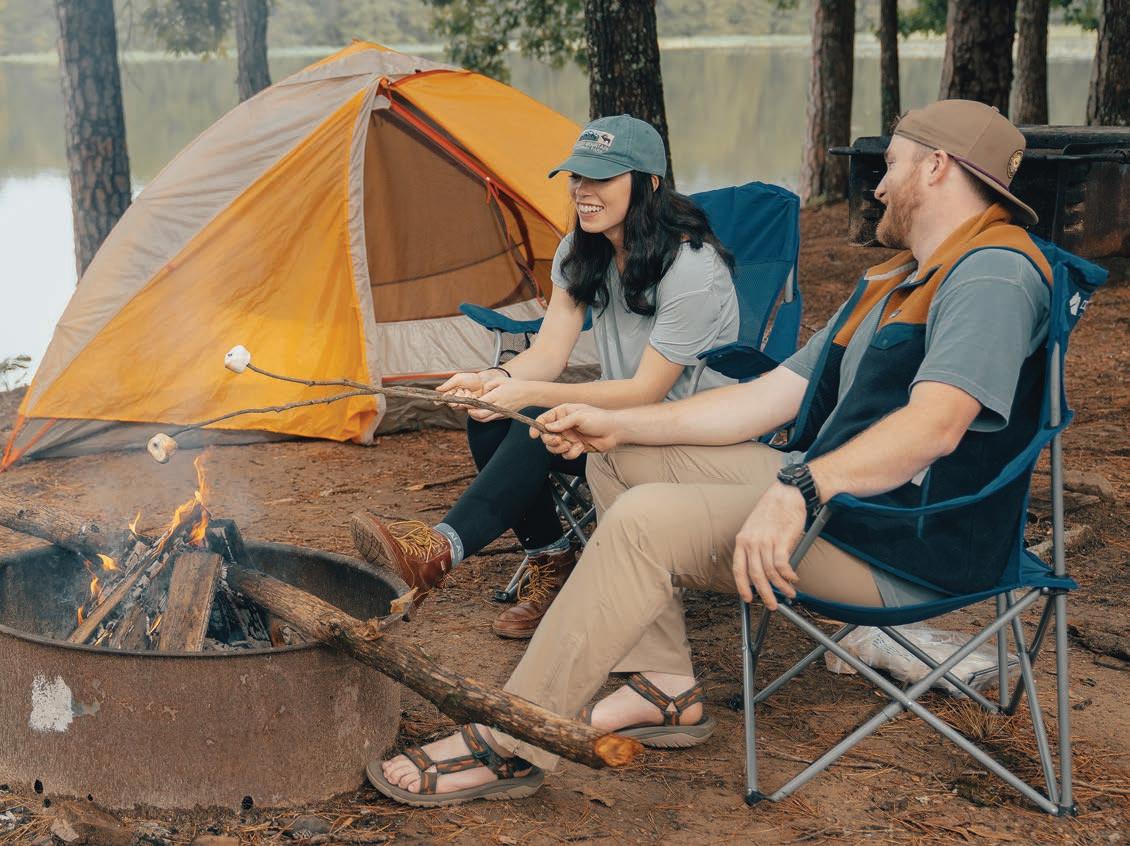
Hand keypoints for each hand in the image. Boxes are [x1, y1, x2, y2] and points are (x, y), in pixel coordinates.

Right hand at [436, 371, 487, 404]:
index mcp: (451, 392)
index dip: (447, 398)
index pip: (445, 398)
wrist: (483, 381)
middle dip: (458, 396)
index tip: (450, 395)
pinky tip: (474, 395)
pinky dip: (472, 399)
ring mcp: (463, 403)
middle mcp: (456, 398)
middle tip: (462, 390)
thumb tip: (437, 389)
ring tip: (469, 390)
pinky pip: (469, 406)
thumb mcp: (458, 378)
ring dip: (466, 397)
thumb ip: (448, 384)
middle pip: (452, 404)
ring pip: (461, 405)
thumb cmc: (471, 378)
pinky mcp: (470, 406)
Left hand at [468, 378, 533, 421]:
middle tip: (468, 409)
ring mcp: (501, 412)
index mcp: (496, 396)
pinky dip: (484, 417)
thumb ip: (488, 385)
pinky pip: (491, 419)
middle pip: (480, 415)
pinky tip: (482, 412)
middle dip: (471, 413)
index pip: (479, 404)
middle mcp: (498, 406)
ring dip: (476, 417)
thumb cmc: (514, 385)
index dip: (470, 405)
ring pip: (485, 419)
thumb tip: (481, 393)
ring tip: (473, 412)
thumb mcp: (500, 380)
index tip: (466, 402)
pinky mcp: (504, 416)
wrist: (528, 394)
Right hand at [530, 404, 619, 459]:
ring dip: (560, 448)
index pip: (544, 420)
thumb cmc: (600, 419)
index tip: (533, 435)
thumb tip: (547, 427)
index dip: (536, 426)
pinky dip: (571, 453)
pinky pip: (565, 454)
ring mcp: (569, 438)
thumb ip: (562, 422)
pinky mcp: (575, 448)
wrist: (615, 431)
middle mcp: (563, 426)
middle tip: (559, 440)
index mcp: (563, 413)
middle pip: (546, 436)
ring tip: (571, 445)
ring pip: (554, 448)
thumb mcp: (580, 416)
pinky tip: (581, 448)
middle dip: (550, 440)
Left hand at [732, 482, 805, 609]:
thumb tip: (761, 570)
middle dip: (764, 594)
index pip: (738, 569)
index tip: (747, 598)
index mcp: (742, 539)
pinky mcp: (781, 541)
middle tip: (772, 605)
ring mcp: (766, 542)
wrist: (787, 493)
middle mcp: (751, 542)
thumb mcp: (755, 528)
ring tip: (790, 593)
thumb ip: (755, 547)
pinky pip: (783, 566)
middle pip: (755, 575)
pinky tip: (794, 579)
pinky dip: (789, 576)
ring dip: (781, 588)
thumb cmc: (772, 511)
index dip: (742, 586)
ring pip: (771, 574)